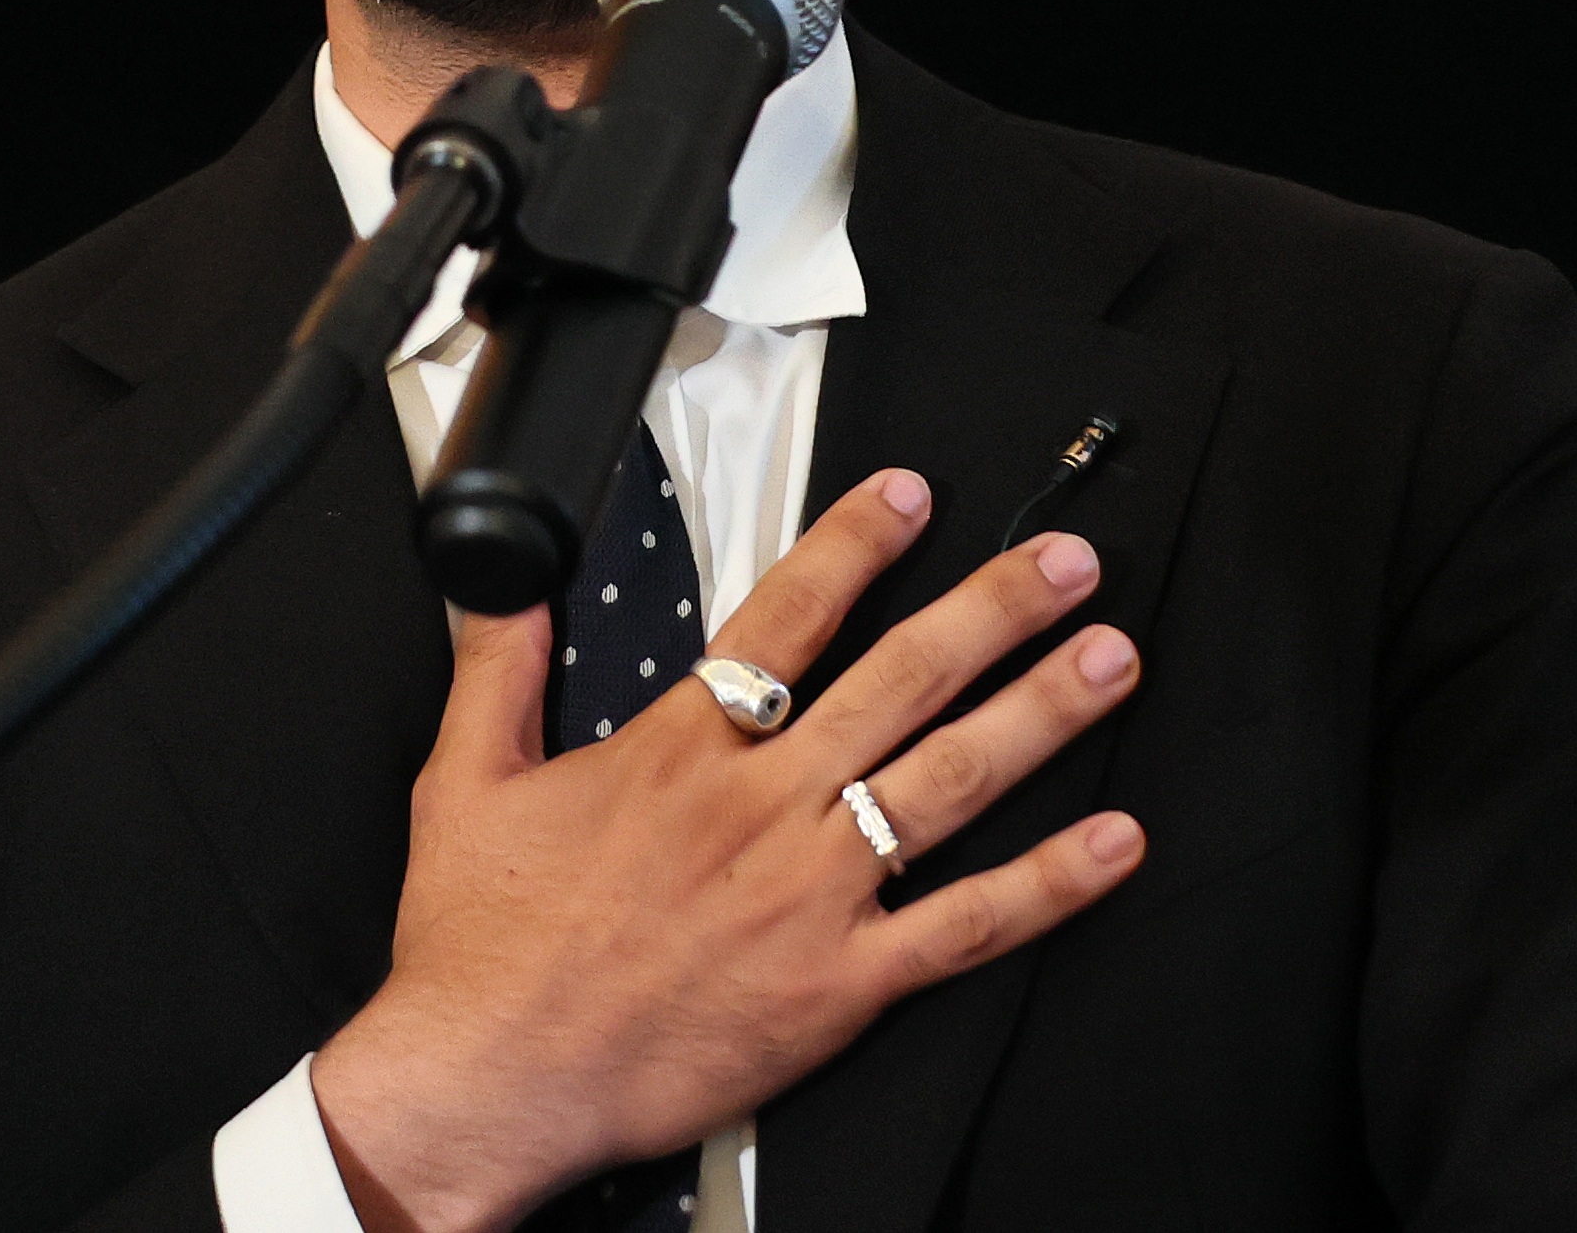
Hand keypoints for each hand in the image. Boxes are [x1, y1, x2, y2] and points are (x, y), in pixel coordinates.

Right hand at [308, 470, 1145, 1232]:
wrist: (491, 1079)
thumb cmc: (479, 948)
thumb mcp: (465, 780)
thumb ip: (499, 669)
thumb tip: (506, 589)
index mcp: (678, 753)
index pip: (787, 619)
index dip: (857, 545)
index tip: (914, 495)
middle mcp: (759, 809)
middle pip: (901, 681)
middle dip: (993, 610)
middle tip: (1065, 564)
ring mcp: (809, 895)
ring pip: (948, 782)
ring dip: (1040, 714)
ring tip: (1108, 660)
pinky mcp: (838, 986)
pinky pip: (964, 926)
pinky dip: (1048, 884)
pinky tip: (1111, 844)